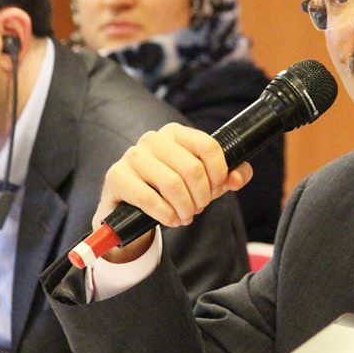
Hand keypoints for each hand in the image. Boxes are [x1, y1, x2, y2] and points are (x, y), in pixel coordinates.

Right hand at [97, 122, 252, 262]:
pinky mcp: (117, 176)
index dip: (219, 173)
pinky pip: (149, 198)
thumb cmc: (170, 190)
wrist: (130, 209)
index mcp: (176, 133)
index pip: (209, 146)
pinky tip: (170, 219)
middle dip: (202, 196)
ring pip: (172, 184)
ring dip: (185, 208)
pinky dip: (166, 214)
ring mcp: (133, 156)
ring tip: (186, 216)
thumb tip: (236, 178)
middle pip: (193, 168)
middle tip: (199, 208)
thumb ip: (228, 176)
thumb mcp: (203, 182)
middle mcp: (153, 139)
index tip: (217, 190)